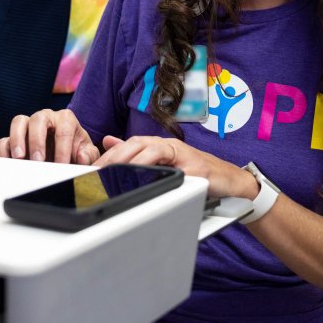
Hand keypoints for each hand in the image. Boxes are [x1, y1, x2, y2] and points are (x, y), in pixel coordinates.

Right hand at [0, 109, 98, 163]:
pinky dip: (5, 151)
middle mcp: (46, 117)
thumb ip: (89, 156)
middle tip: (38, 161)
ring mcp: (28, 126)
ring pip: (18, 122)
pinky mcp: (15, 138)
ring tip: (20, 159)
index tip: (62, 165)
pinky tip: (9, 164)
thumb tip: (81, 157)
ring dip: (17, 140)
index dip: (63, 148)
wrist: (65, 156)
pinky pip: (5, 139)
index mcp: (66, 119)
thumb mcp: (87, 154)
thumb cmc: (77, 152)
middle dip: (37, 140)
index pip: (64, 130)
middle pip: (38, 119)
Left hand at [96, 136, 257, 199]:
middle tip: (99, 171)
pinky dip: (162, 175)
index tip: (92, 168)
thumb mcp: (164, 162)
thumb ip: (138, 152)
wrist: (230, 180)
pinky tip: (149, 181)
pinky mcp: (198, 171)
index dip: (110, 155)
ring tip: (117, 173)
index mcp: (160, 145)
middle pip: (138, 145)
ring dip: (133, 161)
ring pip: (154, 152)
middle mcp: (171, 147)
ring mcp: (185, 157)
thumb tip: (109, 141)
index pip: (130, 144)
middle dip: (116, 157)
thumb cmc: (197, 172)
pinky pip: (177, 172)